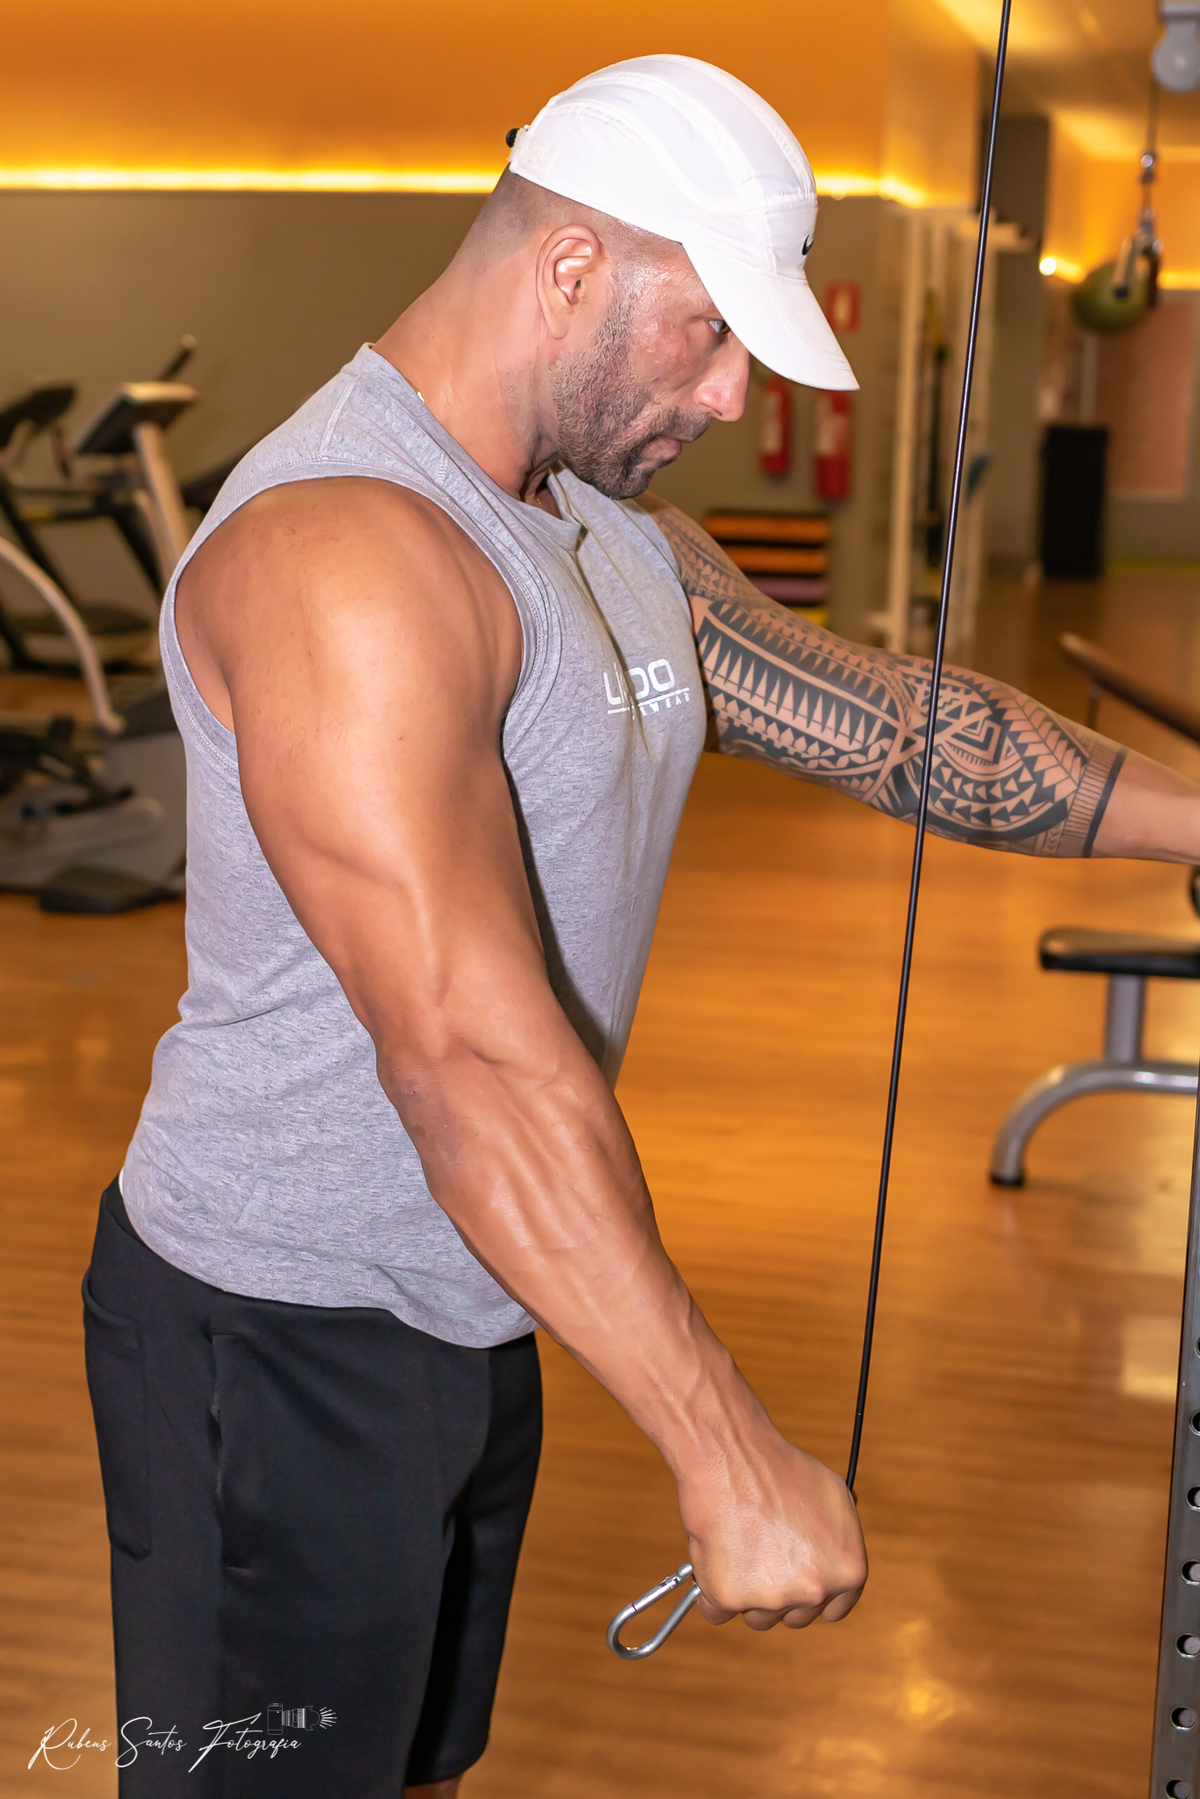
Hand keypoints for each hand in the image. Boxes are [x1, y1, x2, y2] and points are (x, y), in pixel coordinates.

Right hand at [679, 1424, 866, 1630]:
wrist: (731, 1457)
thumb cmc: (780, 1470)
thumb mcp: (834, 1496)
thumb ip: (842, 1539)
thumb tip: (835, 1558)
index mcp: (848, 1571)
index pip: (835, 1609)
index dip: (814, 1595)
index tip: (798, 1583)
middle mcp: (814, 1591)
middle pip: (795, 1616)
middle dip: (780, 1593)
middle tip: (763, 1555)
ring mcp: (771, 1598)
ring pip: (758, 1617)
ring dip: (747, 1594)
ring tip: (740, 1546)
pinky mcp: (729, 1598)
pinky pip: (717, 1611)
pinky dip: (711, 1592)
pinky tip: (715, 1556)